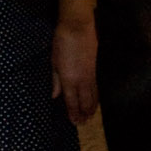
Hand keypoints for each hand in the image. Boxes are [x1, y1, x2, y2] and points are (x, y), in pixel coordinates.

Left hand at [51, 10, 98, 124]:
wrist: (77, 27)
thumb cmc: (62, 42)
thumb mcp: (54, 62)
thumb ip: (55, 80)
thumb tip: (55, 95)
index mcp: (69, 80)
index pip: (72, 102)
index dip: (74, 113)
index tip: (75, 122)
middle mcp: (81, 80)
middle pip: (85, 101)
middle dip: (85, 113)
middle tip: (84, 123)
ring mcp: (91, 74)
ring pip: (93, 95)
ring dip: (92, 107)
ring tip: (91, 116)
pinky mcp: (96, 68)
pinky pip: (96, 87)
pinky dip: (96, 96)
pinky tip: (95, 99)